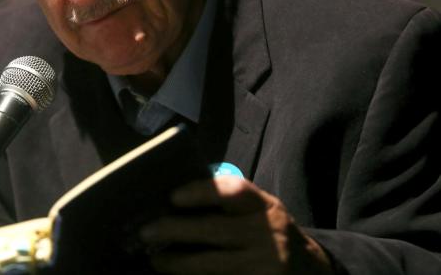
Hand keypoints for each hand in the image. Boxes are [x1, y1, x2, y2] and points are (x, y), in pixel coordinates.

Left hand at [139, 176, 333, 274]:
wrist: (312, 272)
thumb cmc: (271, 234)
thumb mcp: (261, 211)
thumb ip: (230, 205)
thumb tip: (173, 202)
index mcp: (265, 207)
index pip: (233, 191)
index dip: (201, 192)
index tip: (173, 197)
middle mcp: (268, 235)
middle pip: (215, 230)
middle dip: (175, 230)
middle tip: (146, 232)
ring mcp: (266, 267)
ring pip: (213, 266)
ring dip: (179, 263)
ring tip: (157, 260)